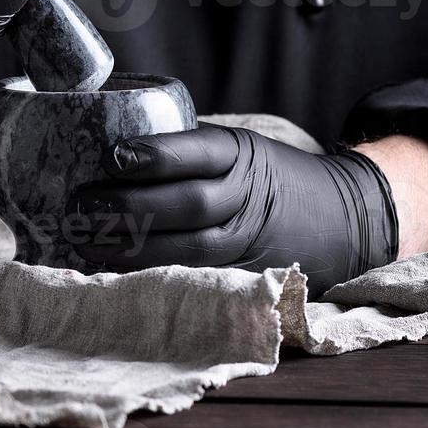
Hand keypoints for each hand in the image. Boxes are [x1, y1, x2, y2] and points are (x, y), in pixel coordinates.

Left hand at [67, 124, 398, 297]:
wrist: (345, 218)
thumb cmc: (270, 177)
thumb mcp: (240, 148)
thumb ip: (189, 151)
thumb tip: (110, 148)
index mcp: (242, 156)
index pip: (200, 152)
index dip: (156, 154)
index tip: (114, 156)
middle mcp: (246, 199)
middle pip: (189, 205)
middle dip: (131, 206)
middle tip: (82, 205)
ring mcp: (247, 243)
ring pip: (189, 249)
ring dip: (133, 248)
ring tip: (86, 243)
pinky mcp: (244, 277)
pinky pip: (196, 279)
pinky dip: (154, 278)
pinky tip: (114, 274)